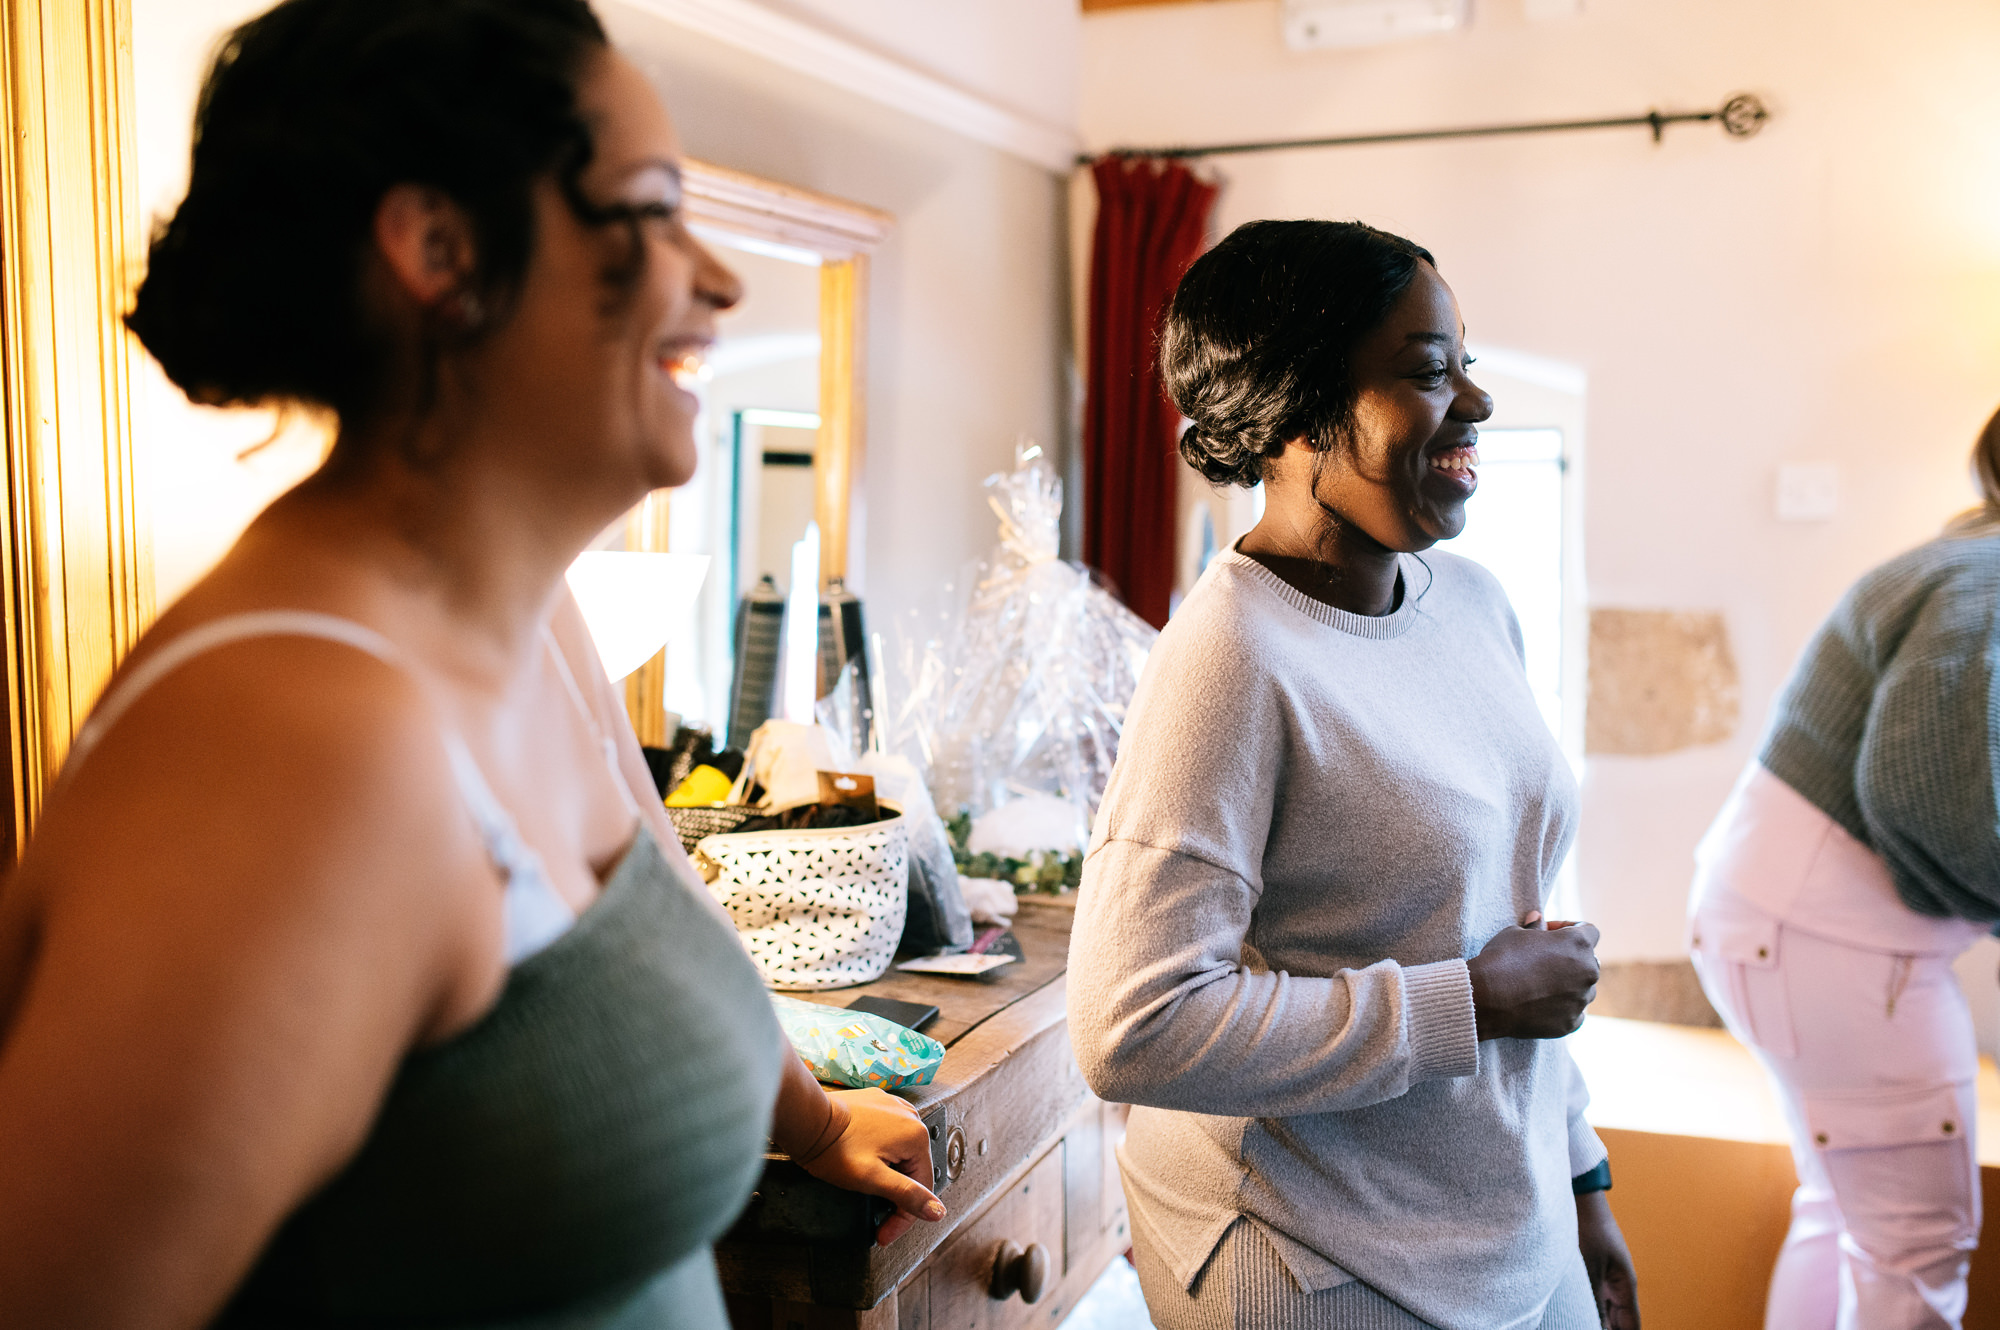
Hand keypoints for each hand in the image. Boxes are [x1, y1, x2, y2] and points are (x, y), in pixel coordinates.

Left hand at [795, 1089, 946, 1245]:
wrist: (805, 1119)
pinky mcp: (877, 1103)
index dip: (904, 1218)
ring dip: (889, 1175)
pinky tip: (865, 1162)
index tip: (885, 1234)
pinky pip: (888, 1134)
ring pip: (901, 1152)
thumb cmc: (834, 1147)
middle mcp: (910, 1116)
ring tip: (868, 1189)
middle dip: (896, 1197)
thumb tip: (938, 1211)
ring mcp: (893, 1106)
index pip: (922, 1187)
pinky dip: (881, 1153)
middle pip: (912, 1169)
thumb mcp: (872, 1180)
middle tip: (876, 1218)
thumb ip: (907, 1195)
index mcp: (916, 1135)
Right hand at [1467, 911, 1599, 1039]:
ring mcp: (1581, 999)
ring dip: (1569, 984)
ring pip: (1584, 989)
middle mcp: (1588, 971)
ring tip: (1541, 985)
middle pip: (1588, 960)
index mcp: (1578, 944)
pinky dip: (1562, 1007)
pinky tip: (1541, 1004)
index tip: (1549, 932)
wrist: (1487, 997)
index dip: (1568, 928)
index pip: (1589, 931)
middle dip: (1570, 958)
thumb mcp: (1514, 933)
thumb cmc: (1501, 959)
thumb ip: (1534, 928)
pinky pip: (1574, 1012)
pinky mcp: (1572, 1022)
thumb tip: (1538, 920)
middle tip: (1543, 959)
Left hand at [1577, 1190, 1639, 1327]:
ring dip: (1597, 1318)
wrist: (1581, 1198)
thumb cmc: (1588, 1229)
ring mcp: (1606, 1276)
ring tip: (1578, 1322)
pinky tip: (1574, 1310)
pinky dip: (1588, 1306)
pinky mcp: (1592, 1269)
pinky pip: (1594, 1296)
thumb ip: (1594, 1301)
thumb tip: (1595, 1326)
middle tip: (1582, 1327)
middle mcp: (1619, 1283)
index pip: (1632, 1326)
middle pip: (1619, 1321)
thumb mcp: (1589, 1270)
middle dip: (1608, 1329)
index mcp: (1626, 1285)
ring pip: (1606, 1310)